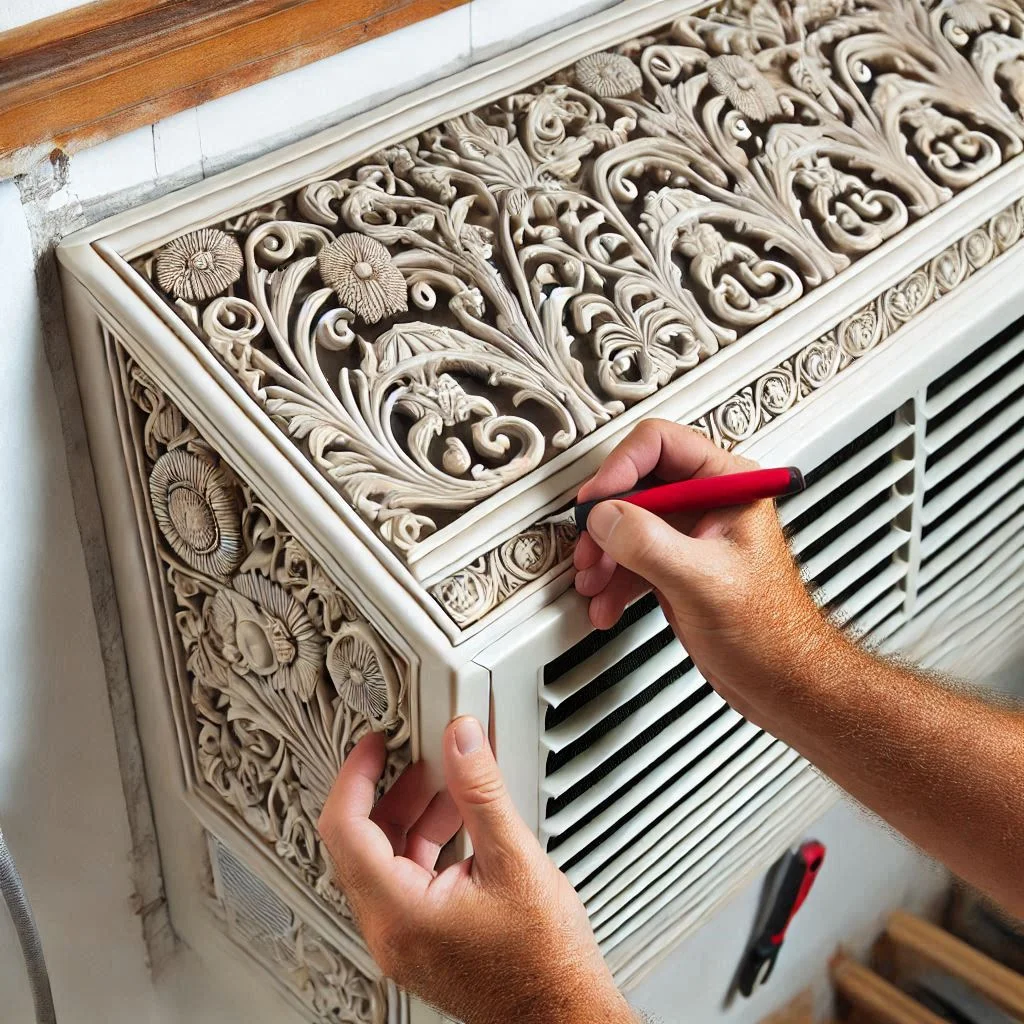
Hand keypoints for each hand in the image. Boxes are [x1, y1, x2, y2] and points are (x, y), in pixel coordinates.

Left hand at [318, 717, 635, 1023]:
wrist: (564, 1012)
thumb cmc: (544, 960)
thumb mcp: (514, 858)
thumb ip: (481, 791)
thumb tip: (461, 741)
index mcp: (399, 913)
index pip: (346, 829)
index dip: (357, 777)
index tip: (375, 746)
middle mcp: (391, 932)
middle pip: (363, 843)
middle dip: (394, 792)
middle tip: (423, 759)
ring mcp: (405, 940)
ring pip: (386, 861)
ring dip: (415, 816)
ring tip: (453, 787)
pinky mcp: (424, 941)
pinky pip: (408, 881)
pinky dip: (429, 845)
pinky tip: (463, 824)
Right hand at [573, 419, 831, 722]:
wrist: (783, 683)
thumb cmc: (772, 633)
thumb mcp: (702, 581)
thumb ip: (649, 543)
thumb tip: (605, 516)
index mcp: (729, 484)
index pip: (661, 445)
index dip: (620, 468)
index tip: (596, 499)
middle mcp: (708, 502)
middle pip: (636, 486)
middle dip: (605, 521)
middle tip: (589, 547)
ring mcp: (690, 535)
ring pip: (627, 525)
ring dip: (604, 556)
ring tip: (593, 583)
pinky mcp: (677, 566)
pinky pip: (631, 559)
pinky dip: (614, 581)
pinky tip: (607, 605)